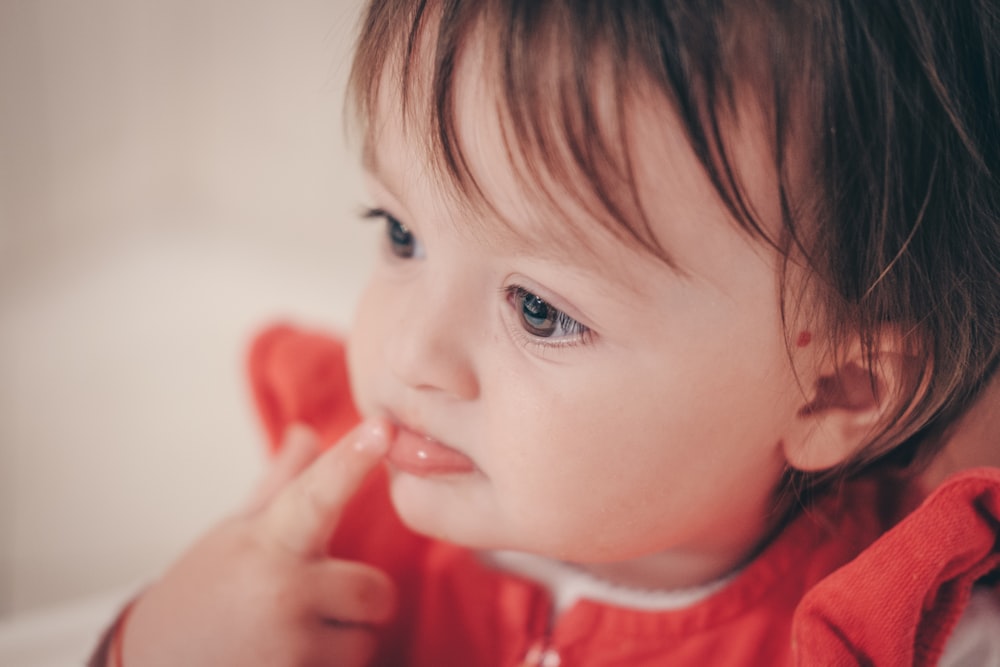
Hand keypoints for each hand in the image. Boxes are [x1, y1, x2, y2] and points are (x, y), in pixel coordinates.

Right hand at [119, 420, 395, 666]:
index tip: (383, 427)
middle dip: (355, 601)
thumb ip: (283, 484)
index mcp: (270, 542)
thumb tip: (306, 431)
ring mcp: (289, 647)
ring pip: (365, 643)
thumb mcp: (237, 535)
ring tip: (287, 637)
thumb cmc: (203, 593)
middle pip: (376, 592)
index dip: (351, 461)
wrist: (148, 665)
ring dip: (339, 644)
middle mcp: (282, 591)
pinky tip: (284, 662)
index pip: (318, 494)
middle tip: (310, 602)